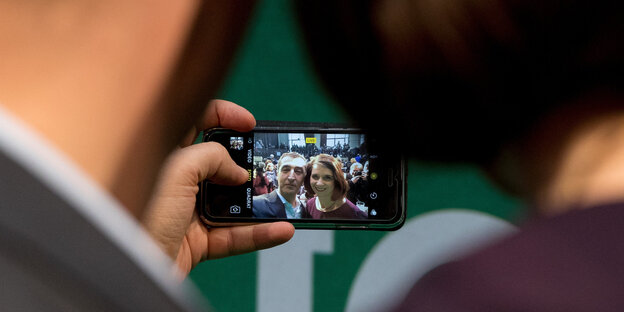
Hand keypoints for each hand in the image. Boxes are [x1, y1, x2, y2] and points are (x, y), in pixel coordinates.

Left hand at [142, 100, 293, 276]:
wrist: (125, 273)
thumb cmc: (134, 220)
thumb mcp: (175, 173)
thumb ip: (210, 158)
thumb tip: (235, 170)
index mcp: (160, 155)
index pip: (193, 122)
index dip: (222, 116)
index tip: (247, 124)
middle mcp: (174, 181)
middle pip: (217, 162)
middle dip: (244, 161)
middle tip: (263, 162)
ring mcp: (187, 212)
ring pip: (230, 202)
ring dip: (257, 202)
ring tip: (278, 198)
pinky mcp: (196, 241)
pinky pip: (233, 235)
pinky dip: (258, 234)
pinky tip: (279, 229)